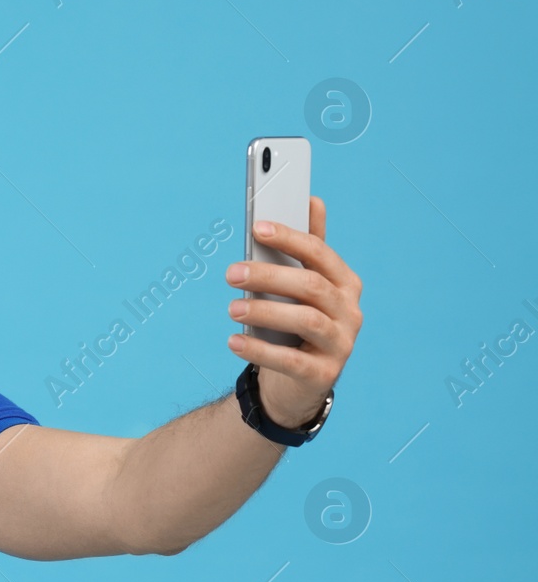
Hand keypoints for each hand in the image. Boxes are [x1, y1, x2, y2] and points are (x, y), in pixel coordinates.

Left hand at [224, 196, 363, 427]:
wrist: (298, 381)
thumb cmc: (296, 324)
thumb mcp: (302, 286)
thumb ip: (307, 247)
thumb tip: (313, 199)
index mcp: (344, 283)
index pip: (319, 254)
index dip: (288, 238)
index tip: (256, 226)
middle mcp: (349, 311)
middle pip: (310, 286)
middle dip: (269, 276)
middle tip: (231, 273)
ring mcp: (341, 344)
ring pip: (306, 320)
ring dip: (265, 312)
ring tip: (231, 309)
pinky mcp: (324, 375)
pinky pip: (292, 361)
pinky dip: (259, 350)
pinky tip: (233, 342)